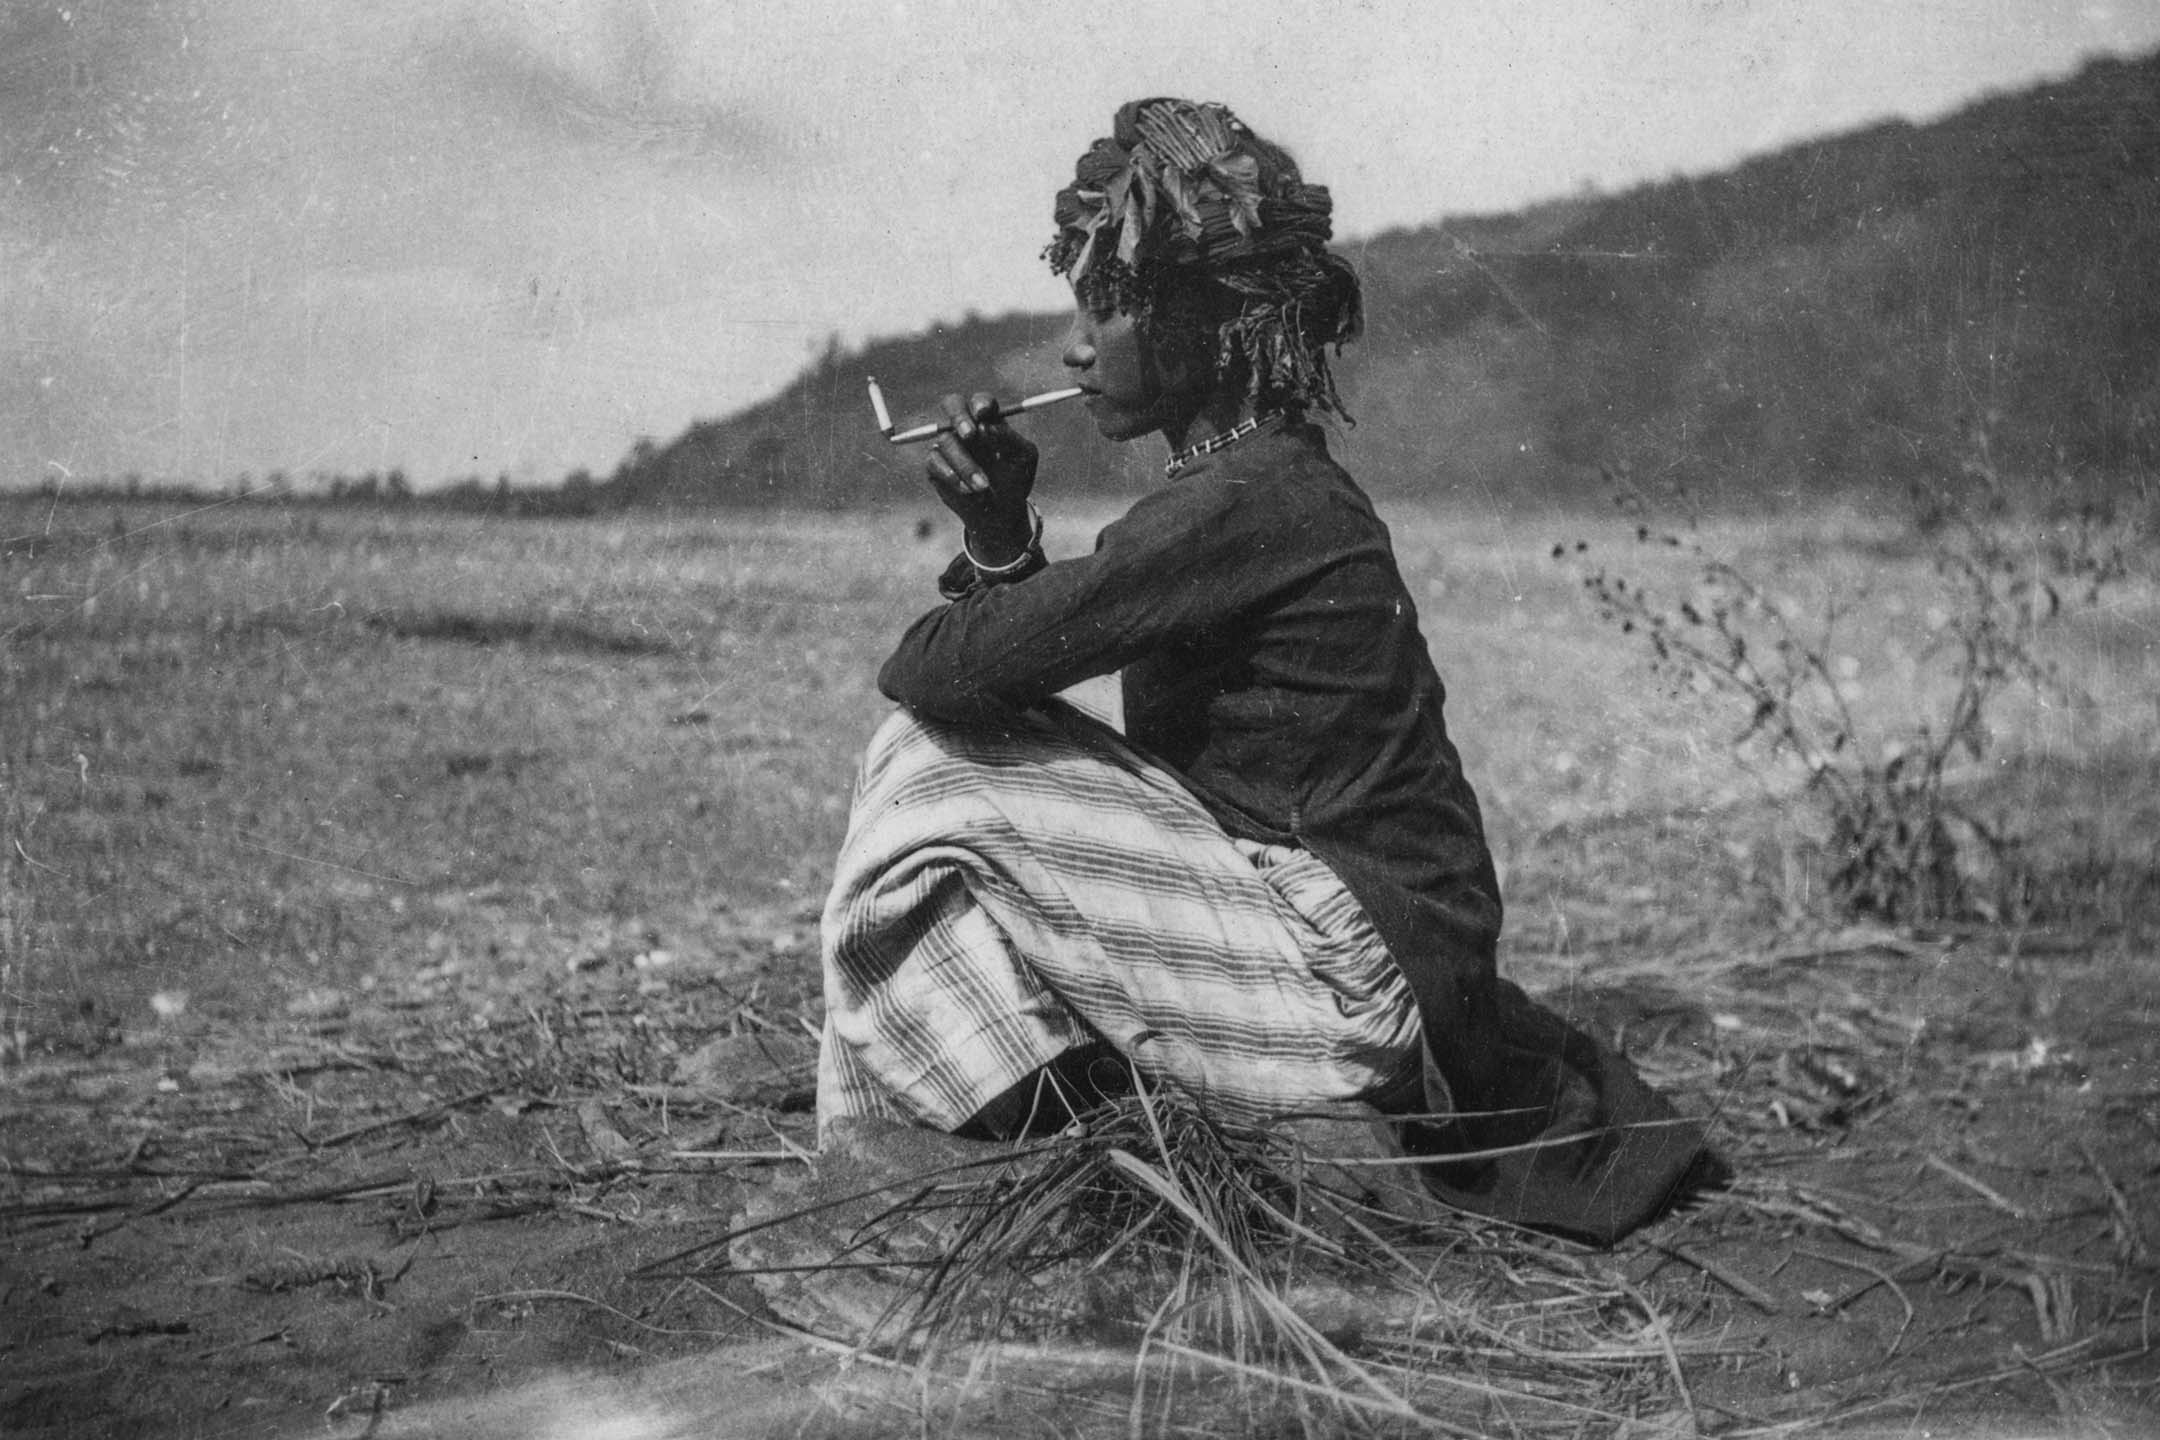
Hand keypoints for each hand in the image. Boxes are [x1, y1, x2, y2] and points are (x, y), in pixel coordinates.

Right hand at [923, 392, 1038, 562]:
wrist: (1002, 513)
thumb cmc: (1015, 479)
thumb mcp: (1023, 458)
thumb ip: (1009, 439)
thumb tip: (987, 425)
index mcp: (989, 420)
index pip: (980, 401)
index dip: (980, 403)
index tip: (984, 414)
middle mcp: (966, 427)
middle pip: (952, 404)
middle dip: (959, 416)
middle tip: (970, 435)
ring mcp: (948, 444)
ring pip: (946, 440)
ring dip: (966, 464)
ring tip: (984, 487)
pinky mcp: (935, 465)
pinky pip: (934, 462)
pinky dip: (952, 475)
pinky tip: (968, 490)